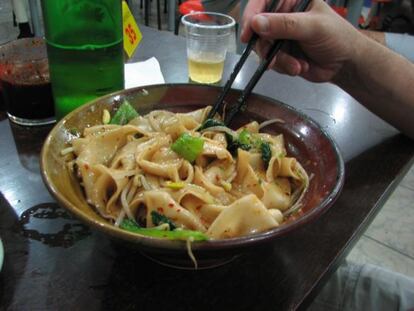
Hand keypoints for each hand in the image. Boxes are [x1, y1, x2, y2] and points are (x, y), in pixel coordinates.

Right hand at [240, 0, 363, 82]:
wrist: (346, 65)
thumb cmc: (337, 37)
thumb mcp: (312, 27)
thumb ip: (285, 24)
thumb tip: (257, 23)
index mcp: (292, 1)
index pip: (263, 1)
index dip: (252, 16)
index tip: (248, 34)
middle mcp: (283, 16)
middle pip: (259, 29)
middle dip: (266, 47)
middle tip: (273, 58)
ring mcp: (282, 36)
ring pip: (263, 48)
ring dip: (278, 60)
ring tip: (296, 66)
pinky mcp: (282, 53)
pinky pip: (271, 61)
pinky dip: (283, 67)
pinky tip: (299, 67)